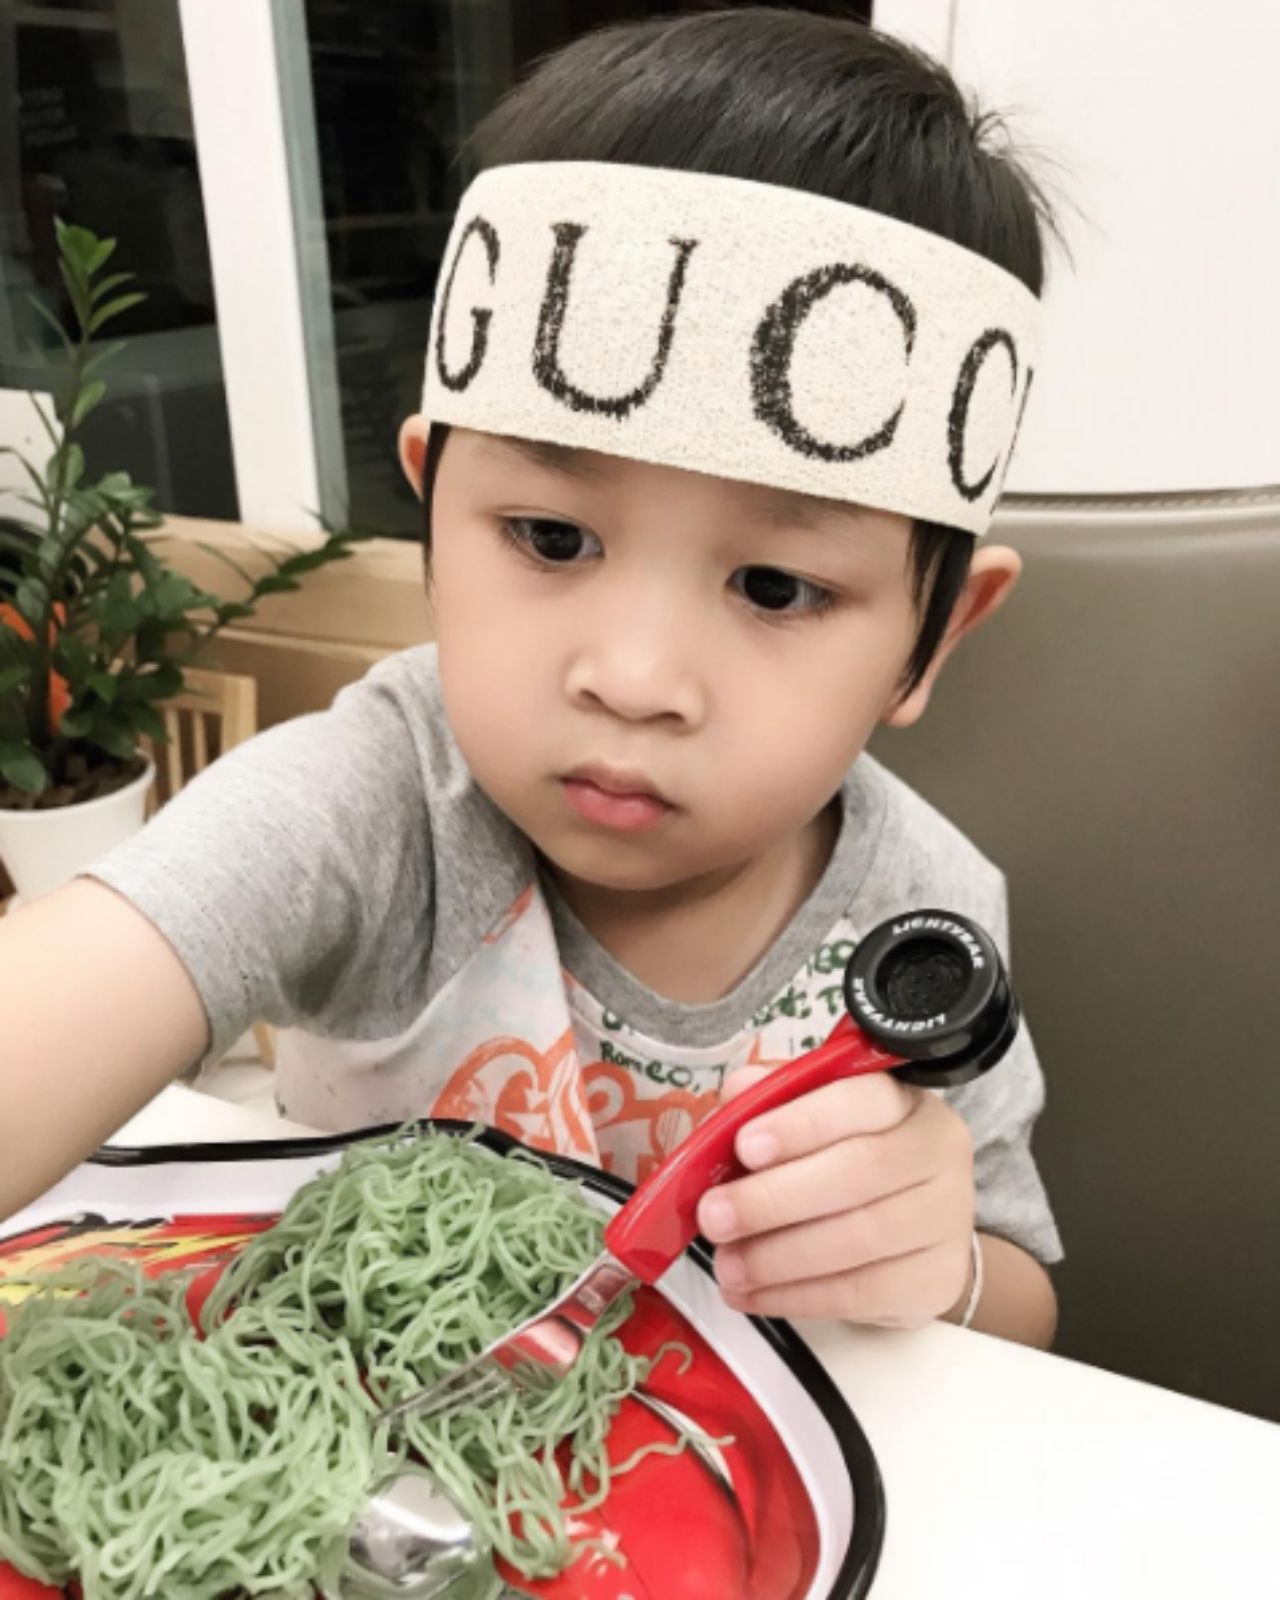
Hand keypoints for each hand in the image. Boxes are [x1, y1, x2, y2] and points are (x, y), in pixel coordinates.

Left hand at [695, 1066, 975, 1324]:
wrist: (916, 1233)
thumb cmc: (849, 1162)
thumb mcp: (813, 1117)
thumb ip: (772, 1100)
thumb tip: (737, 1093)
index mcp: (904, 1101)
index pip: (861, 1099)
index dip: (802, 1123)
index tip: (744, 1147)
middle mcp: (937, 1152)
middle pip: (859, 1172)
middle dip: (775, 1198)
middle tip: (714, 1217)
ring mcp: (945, 1219)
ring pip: (858, 1239)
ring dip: (779, 1257)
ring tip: (726, 1264)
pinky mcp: (937, 1280)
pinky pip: (861, 1293)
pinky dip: (796, 1297)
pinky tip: (753, 1294)